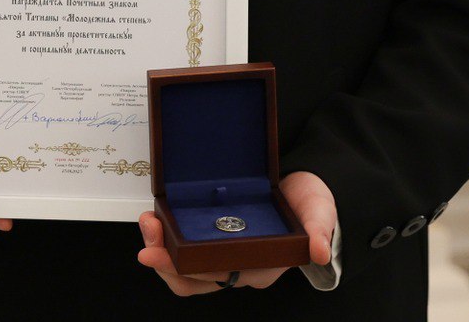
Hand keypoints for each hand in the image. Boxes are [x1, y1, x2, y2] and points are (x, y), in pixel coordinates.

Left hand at [136, 170, 335, 293]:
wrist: (305, 190)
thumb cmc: (310, 204)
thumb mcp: (319, 211)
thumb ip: (320, 228)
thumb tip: (321, 250)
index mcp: (261, 267)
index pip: (217, 276)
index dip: (185, 268)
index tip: (159, 252)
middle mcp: (240, 268)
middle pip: (193, 277)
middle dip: (164, 258)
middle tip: (148, 230)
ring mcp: (225, 257)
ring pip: (184, 270)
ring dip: (161, 249)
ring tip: (147, 223)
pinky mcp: (214, 242)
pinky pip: (185, 251)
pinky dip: (167, 239)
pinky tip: (156, 219)